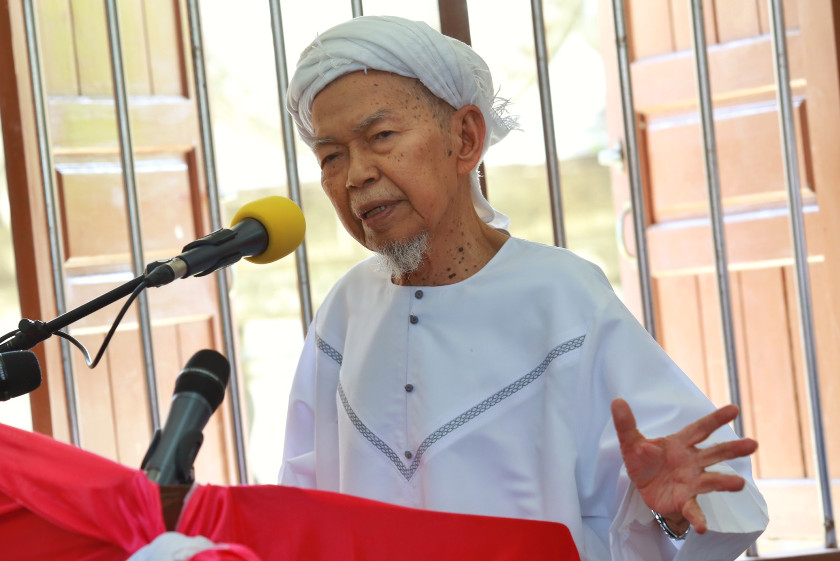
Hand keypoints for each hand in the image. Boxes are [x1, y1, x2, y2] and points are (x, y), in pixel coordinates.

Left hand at [611, 398, 757, 533]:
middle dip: (732, 449)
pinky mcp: (684, 501)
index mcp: (680, 443)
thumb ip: (625, 424)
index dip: (716, 419)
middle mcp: (692, 461)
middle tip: (753, 444)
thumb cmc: (644, 460)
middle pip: (714, 453)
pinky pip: (693, 510)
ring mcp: (691, 482)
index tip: (734, 409)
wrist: (643, 487)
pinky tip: (701, 527)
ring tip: (739, 484)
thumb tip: (617, 402)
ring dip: (725, 482)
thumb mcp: (630, 442)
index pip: (700, 429)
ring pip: (711, 480)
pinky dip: (698, 518)